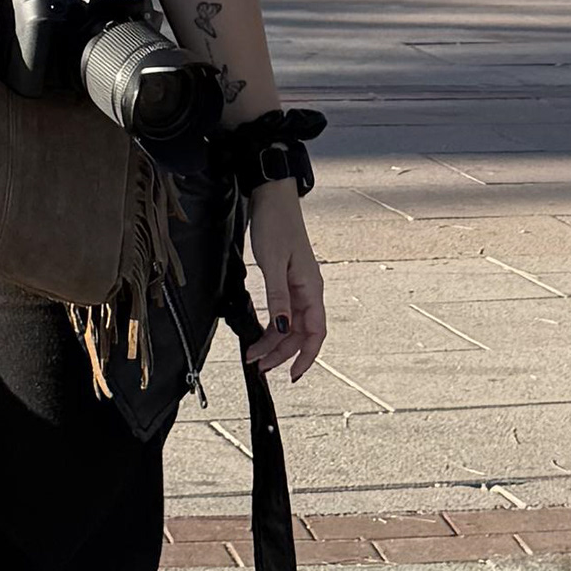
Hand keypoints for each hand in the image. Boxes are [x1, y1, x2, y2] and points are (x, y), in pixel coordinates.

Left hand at [242, 183, 327, 381]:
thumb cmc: (276, 223)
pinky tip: (259, 332)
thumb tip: (280, 328)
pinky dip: (271, 325)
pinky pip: (283, 311)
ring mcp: (297, 286)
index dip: (307, 356)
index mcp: (311, 287)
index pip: (316, 332)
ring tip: (254, 355)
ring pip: (289, 324)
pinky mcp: (286, 280)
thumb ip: (278, 297)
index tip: (293, 374)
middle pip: (299, 333)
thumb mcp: (273, 262)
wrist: (272, 197)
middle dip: (281, 353)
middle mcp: (308, 290)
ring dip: (273, 341)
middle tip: (260, 366)